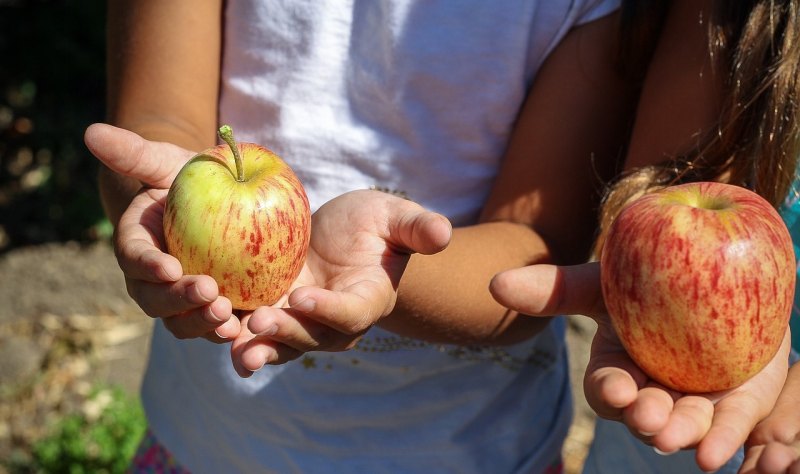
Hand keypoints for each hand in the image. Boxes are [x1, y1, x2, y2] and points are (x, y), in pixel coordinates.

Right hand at [84, 123, 239, 341]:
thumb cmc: (189, 179)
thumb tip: (92, 132)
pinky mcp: (213, 311)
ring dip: (203, 324)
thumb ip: (135, 153)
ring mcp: (182, 301)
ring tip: (228, 318)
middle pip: (156, 301)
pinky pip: (215, 329)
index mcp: (137, 245)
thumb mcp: (167, 162)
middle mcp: (153, 281)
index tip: (169, 267)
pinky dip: (228, 336)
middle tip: (209, 293)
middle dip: (179, 302)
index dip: (148, 266)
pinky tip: (248, 332)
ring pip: (183, 323)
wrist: (218, 203)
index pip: (134, 258)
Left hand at [230, 189, 451, 375]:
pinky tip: (211, 329)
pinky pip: (255, 331)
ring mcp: (302, 322)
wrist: (342, 238)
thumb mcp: (395, 218)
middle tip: (259, 322)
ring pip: (281, 344)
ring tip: (234, 347)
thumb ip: (416, 227)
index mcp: (367, 299)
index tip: (304, 297)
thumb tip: (442, 233)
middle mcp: (334, 322)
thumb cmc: (374, 225)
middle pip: (312, 337)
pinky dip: (235, 333)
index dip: (329, 310)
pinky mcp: (274, 313)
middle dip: (286, 333)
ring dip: (258, 347)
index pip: (351, 313)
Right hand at [490, 262, 789, 472]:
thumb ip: (553, 288)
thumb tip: (494, 284)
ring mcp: (695, 399)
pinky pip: (731, 425)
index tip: (617, 389)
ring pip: (685, 424)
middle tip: (648, 417)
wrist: (714, 272)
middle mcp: (653, 390)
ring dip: (678, 434)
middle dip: (645, 419)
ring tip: (676, 436)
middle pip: (645, 413)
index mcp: (619, 368)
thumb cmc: (648, 280)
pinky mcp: (736, 402)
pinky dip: (721, 440)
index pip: (607, 387)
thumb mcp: (602, 282)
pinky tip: (713, 454)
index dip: (609, 391)